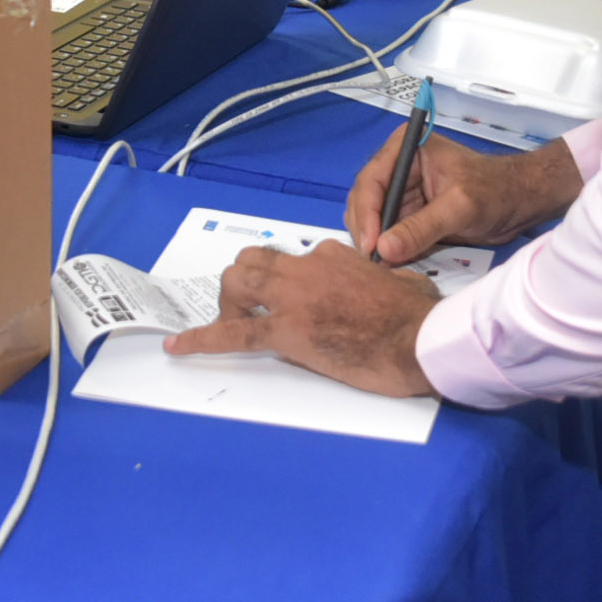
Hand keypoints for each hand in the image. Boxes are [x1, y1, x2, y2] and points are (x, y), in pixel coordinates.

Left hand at [162, 242, 439, 396]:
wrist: (421, 341)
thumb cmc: (421, 317)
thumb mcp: (404, 281)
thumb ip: (383, 278)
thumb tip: (387, 285)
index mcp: (336, 255)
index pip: (296, 260)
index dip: (289, 282)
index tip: (297, 302)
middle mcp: (308, 268)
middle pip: (253, 261)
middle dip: (242, 284)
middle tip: (245, 309)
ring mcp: (293, 298)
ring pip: (237, 283)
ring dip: (226, 304)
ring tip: (226, 325)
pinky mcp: (287, 331)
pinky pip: (233, 334)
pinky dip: (202, 339)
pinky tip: (180, 346)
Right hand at [346, 131, 580, 264]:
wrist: (521, 203)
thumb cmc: (496, 191)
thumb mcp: (459, 207)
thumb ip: (422, 228)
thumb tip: (384, 250)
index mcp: (406, 148)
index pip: (371, 181)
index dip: (366, 214)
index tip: (370, 245)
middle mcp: (399, 167)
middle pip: (366, 201)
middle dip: (368, 231)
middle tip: (373, 261)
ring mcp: (403, 192)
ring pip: (375, 221)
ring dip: (376, 243)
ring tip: (381, 266)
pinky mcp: (411, 214)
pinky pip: (390, 234)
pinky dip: (389, 249)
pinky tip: (391, 265)